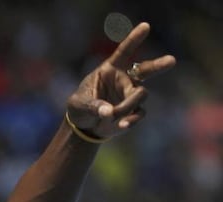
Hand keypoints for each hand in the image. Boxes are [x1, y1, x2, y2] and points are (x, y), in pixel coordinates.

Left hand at [66, 22, 175, 138]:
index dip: (134, 39)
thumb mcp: (78, 105)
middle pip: (145, 70)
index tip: (145, 26)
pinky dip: (132, 119)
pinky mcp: (134, 110)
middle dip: (158, 66)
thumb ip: (92, 106)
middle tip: (172, 60)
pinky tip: (123, 125)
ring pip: (141, 94)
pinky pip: (139, 112)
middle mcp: (124, 79)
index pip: (123, 52)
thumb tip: (109, 112)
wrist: (84, 126)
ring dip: (127, 105)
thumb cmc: (79, 108)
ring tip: (113, 115)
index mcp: (109, 70)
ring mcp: (130, 95)